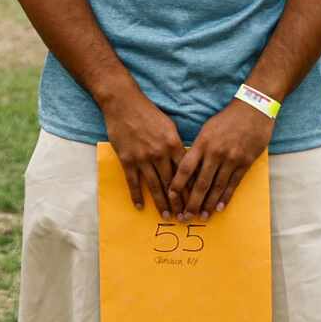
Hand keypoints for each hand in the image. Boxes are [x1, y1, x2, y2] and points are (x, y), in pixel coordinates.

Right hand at [100, 90, 184, 214]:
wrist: (124, 104)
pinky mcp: (128, 159)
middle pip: (172, 183)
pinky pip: (134, 182)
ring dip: (161, 203)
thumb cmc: (148, 113)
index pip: (186, 172)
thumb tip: (185, 163)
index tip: (196, 201)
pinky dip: (137, 195)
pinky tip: (141, 206)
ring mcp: (143, 158)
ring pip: (155, 186)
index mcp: (173, 144)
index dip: (191, 189)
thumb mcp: (169, 126)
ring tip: (166, 216)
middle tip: (184, 217)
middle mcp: (160, 153)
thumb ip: (176, 145)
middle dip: (179, 202)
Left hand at [167, 102, 269, 220]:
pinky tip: (219, 207)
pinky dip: (225, 197)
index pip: (186, 168)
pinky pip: (233, 184)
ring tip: (202, 216)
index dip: (177, 184)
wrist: (254, 109)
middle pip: (201, 183)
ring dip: (208, 204)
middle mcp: (215, 153)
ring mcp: (231, 159)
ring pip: (217, 187)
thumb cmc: (227, 118)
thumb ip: (198, 148)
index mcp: (203, 143)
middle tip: (185, 216)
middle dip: (191, 202)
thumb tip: (188, 169)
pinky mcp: (245, 163)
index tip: (170, 197)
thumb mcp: (207, 129)